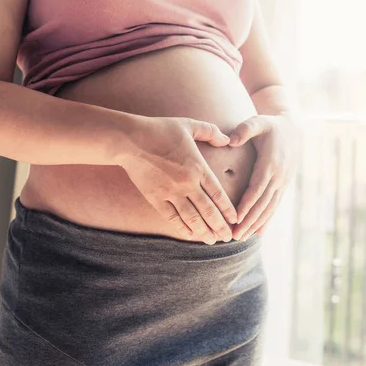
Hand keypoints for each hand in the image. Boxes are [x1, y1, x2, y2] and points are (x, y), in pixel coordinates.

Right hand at [119, 116, 236, 243]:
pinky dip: (182, 228)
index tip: (235, 220)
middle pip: (208, 211)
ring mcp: (170, 193)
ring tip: (212, 240)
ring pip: (192, 218)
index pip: (218, 194)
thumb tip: (227, 139)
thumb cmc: (160, 129)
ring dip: (203, 231)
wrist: (129, 139)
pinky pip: (172, 218)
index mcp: (198, 167)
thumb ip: (210, 132)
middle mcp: (187, 183)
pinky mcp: (155, 198)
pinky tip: (190, 236)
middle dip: (220, 226)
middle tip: (228, 239)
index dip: (228, 209)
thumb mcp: (189, 125)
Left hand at [228, 113, 298, 240]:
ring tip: (242, 238)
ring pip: (269, 208)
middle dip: (249, 221)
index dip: (247, 204)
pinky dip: (266, 220)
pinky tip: (258, 233)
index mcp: (270, 163)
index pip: (257, 188)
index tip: (236, 218)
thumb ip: (244, 129)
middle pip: (262, 203)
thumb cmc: (270, 125)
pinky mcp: (283, 185)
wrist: (293, 128)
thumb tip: (230, 140)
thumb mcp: (258, 121)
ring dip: (256, 224)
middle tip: (234, 236)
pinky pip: (274, 205)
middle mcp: (278, 176)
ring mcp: (282, 182)